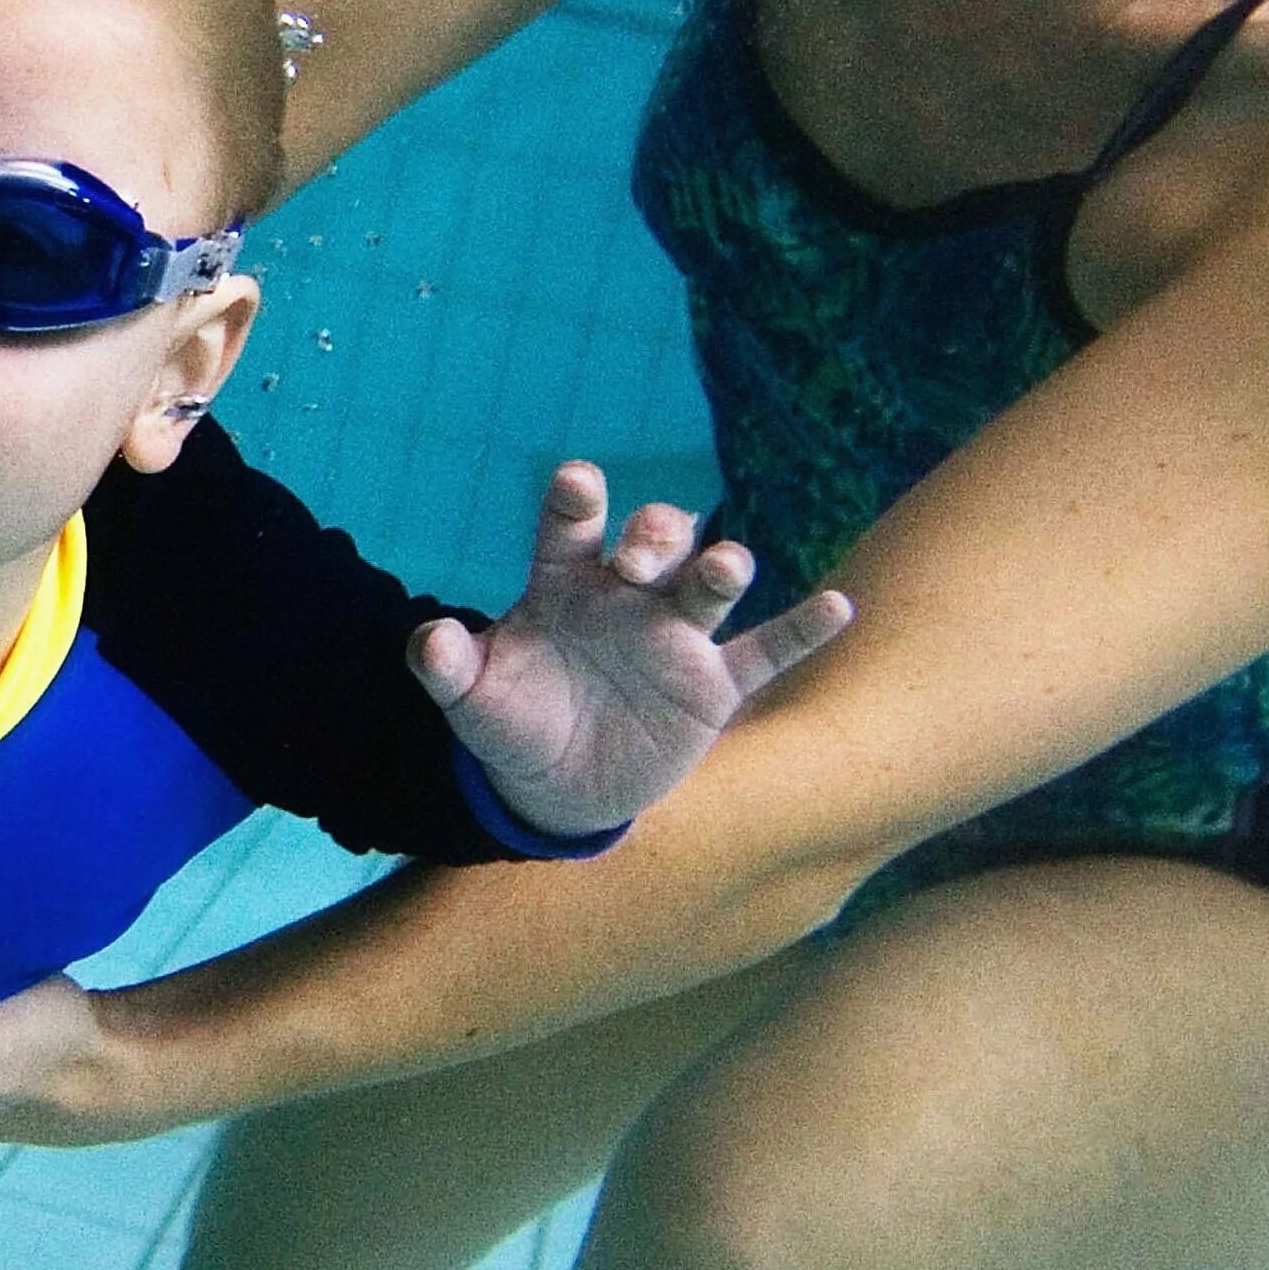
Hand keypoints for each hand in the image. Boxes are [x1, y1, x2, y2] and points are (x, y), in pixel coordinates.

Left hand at [410, 463, 851, 837]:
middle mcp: (627, 595)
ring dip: (721, 568)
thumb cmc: (513, 723)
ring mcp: (675, 637)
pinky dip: (803, 630)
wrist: (556, 788)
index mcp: (564, 584)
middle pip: (655, 542)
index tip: (579, 481)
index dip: (577, 505)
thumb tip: (428, 642)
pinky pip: (766, 652)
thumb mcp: (472, 702)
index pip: (569, 531)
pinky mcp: (713, 686)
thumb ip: (450, 668)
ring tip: (727, 566)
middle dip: (655, 538)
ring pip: (710, 584)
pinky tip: (839, 606)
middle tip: (641, 556)